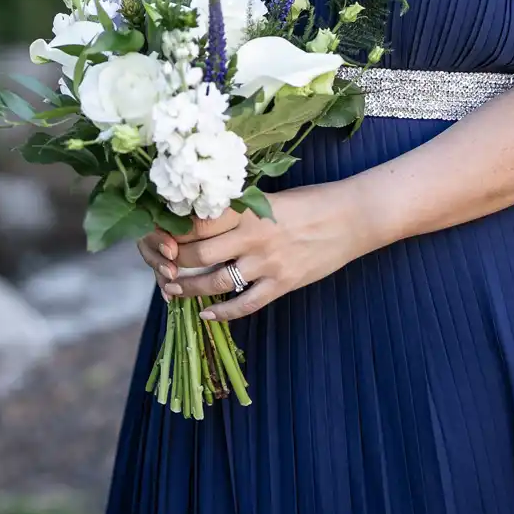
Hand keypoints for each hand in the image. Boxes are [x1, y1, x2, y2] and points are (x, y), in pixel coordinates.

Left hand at [140, 184, 363, 320]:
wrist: (352, 217)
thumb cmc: (311, 202)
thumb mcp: (270, 198)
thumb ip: (240, 211)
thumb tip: (203, 220)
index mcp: (248, 210)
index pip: (198, 222)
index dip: (173, 230)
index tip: (161, 234)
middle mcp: (253, 237)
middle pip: (199, 253)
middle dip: (175, 261)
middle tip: (162, 264)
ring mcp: (267, 264)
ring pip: (215, 282)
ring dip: (189, 288)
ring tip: (174, 289)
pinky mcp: (282, 284)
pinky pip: (245, 304)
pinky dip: (222, 313)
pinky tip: (207, 315)